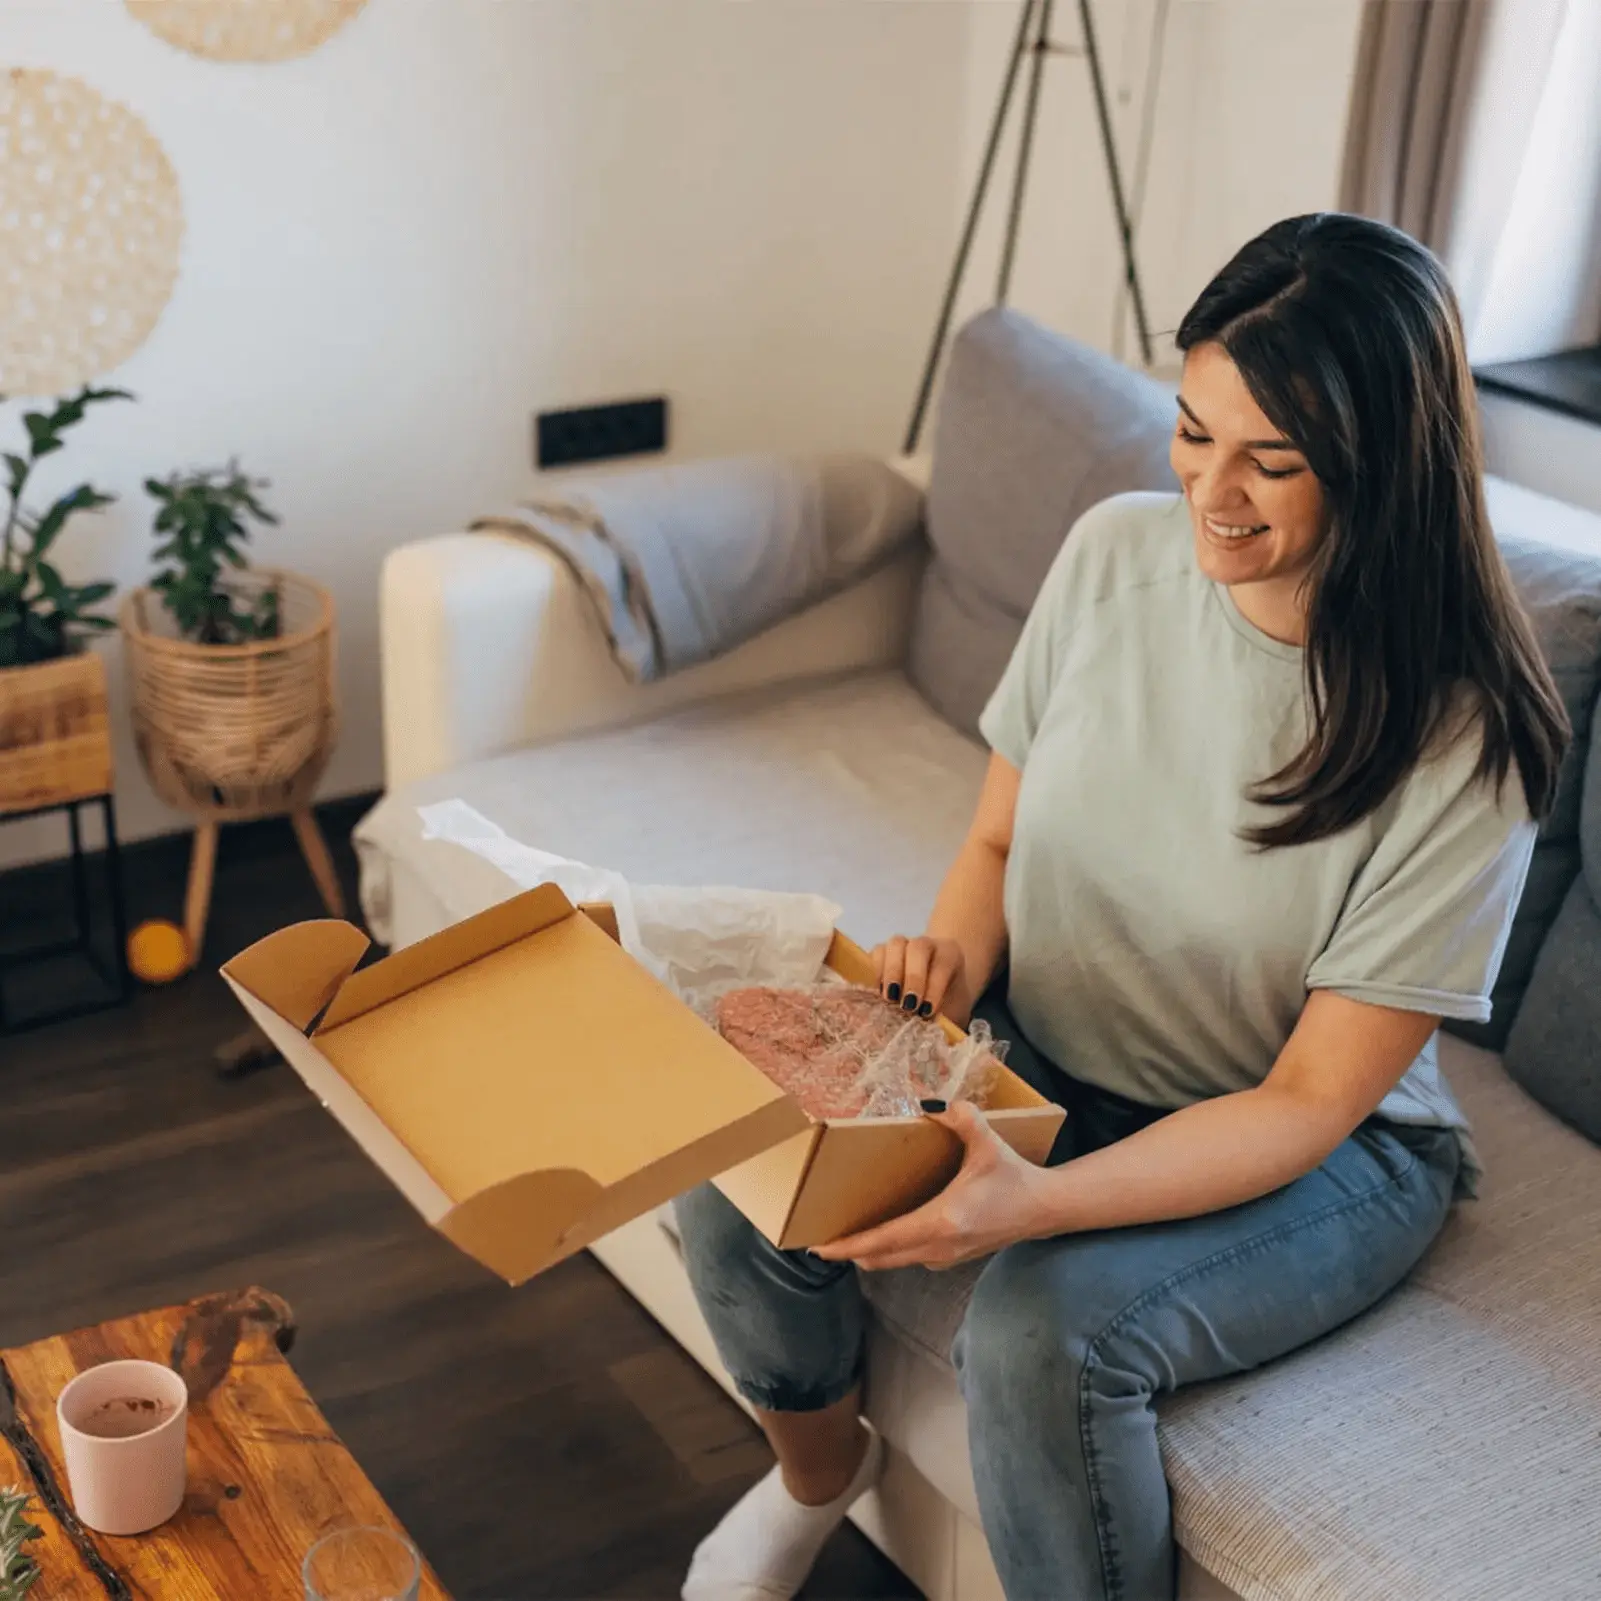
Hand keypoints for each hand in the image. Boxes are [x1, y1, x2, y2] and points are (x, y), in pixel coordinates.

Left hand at [812, 1103, 1056, 1270]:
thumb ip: (962, 1117)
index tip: (819, 1247)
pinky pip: (909, 1258)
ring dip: (868, 1252)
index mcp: (941, 1221)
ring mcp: (945, 1257)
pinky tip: (881, 1236)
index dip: (849, 1245)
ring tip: (844, 1238)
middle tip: (820, 1240)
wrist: (1043, 1209)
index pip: (883, 1239)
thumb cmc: (1013, 1177)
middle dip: (849, 1251)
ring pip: (894, 1261)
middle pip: (881, 1257)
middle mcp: (938, 1246)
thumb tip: (931, 1102)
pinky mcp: (952, 1258)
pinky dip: (889, 1251)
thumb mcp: (988, 1143)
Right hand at [874, 935, 972, 1025]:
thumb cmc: (947, 1003)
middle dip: (913, 977)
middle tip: (907, 1006)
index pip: (943, 963)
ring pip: (895, 945)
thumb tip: (938, 1045)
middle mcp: (927, 945)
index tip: (927, 1011)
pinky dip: (875, 971)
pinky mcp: (883, 951)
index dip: (935, 986)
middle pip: (918, 947)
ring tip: (888, 998)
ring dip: (891, 972)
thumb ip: (948, 1023)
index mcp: (950, 955)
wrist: (938, 989)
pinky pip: (876, 952)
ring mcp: (903, 944)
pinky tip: (876, 993)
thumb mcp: (954, 1013)